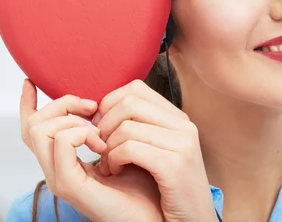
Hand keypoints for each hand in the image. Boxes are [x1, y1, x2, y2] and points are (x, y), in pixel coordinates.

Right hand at [20, 79, 164, 221]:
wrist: (157, 214)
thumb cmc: (144, 181)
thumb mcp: (121, 143)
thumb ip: (103, 124)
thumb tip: (98, 98)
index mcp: (64, 159)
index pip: (33, 128)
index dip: (27, 103)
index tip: (31, 82)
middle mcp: (56, 168)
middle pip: (33, 124)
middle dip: (62, 104)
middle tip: (92, 107)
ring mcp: (59, 177)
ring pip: (40, 129)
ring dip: (72, 119)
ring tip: (100, 132)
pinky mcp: (69, 184)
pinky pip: (60, 142)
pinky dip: (81, 132)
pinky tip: (102, 142)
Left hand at [93, 80, 218, 221]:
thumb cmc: (167, 192)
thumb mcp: (154, 152)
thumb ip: (138, 127)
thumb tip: (102, 109)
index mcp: (177, 119)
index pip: (135, 89)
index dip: (109, 104)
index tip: (100, 127)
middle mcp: (183, 125)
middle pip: (128, 102)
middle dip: (104, 124)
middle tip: (98, 147)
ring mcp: (182, 143)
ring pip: (126, 126)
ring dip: (107, 146)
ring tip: (106, 165)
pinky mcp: (175, 164)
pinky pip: (130, 148)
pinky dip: (113, 160)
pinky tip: (114, 172)